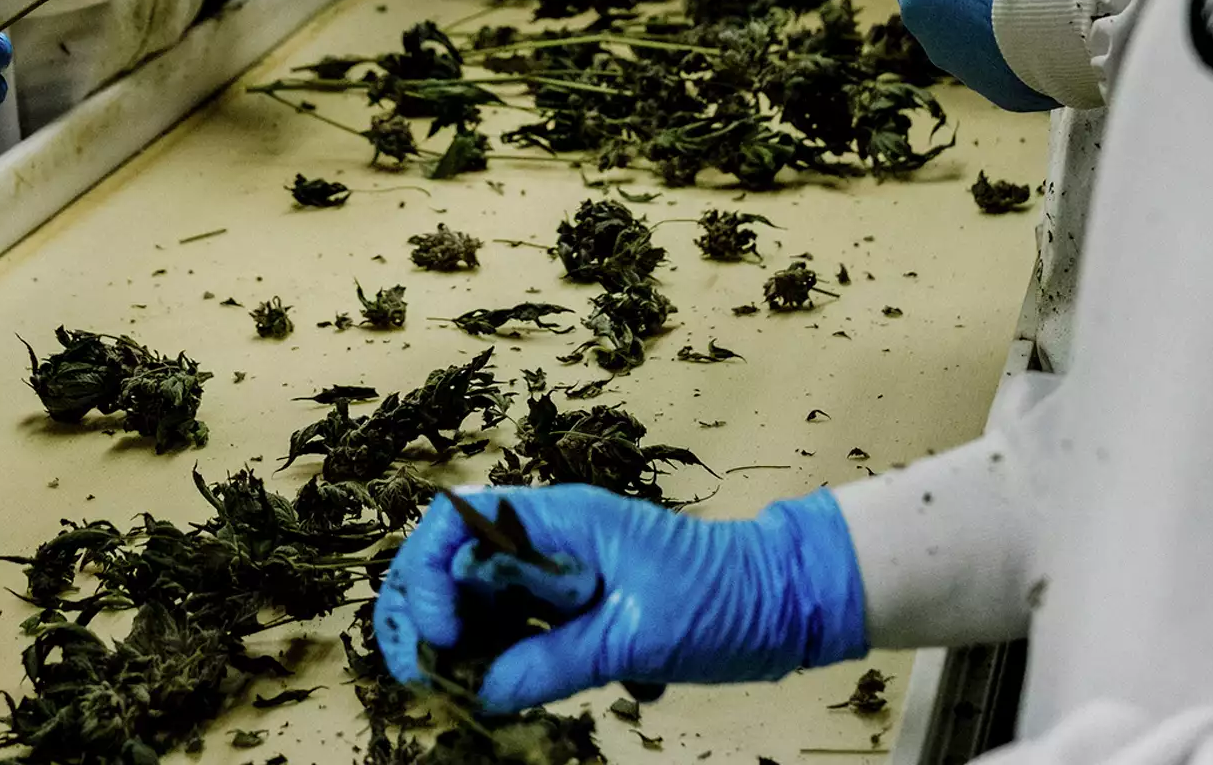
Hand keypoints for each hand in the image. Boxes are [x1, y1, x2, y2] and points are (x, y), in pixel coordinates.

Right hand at [375, 485, 865, 713]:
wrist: (785, 601)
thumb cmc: (724, 601)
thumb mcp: (636, 637)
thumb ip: (554, 662)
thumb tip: (485, 693)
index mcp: (562, 519)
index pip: (460, 524)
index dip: (433, 579)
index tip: (448, 638)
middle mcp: (552, 536)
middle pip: (455, 557)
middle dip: (426, 610)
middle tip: (428, 672)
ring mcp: (562, 569)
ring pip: (479, 593)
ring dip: (458, 638)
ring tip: (454, 688)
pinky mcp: (577, 602)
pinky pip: (516, 621)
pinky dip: (497, 654)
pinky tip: (496, 690)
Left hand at [895, 0, 1061, 110]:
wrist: (1044, 21)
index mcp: (916, 5)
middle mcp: (933, 45)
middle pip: (947, 15)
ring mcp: (967, 72)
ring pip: (977, 43)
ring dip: (995, 27)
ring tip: (1029, 7)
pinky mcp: (1001, 92)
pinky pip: (1008, 65)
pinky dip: (1019, 50)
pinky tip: (1041, 34)